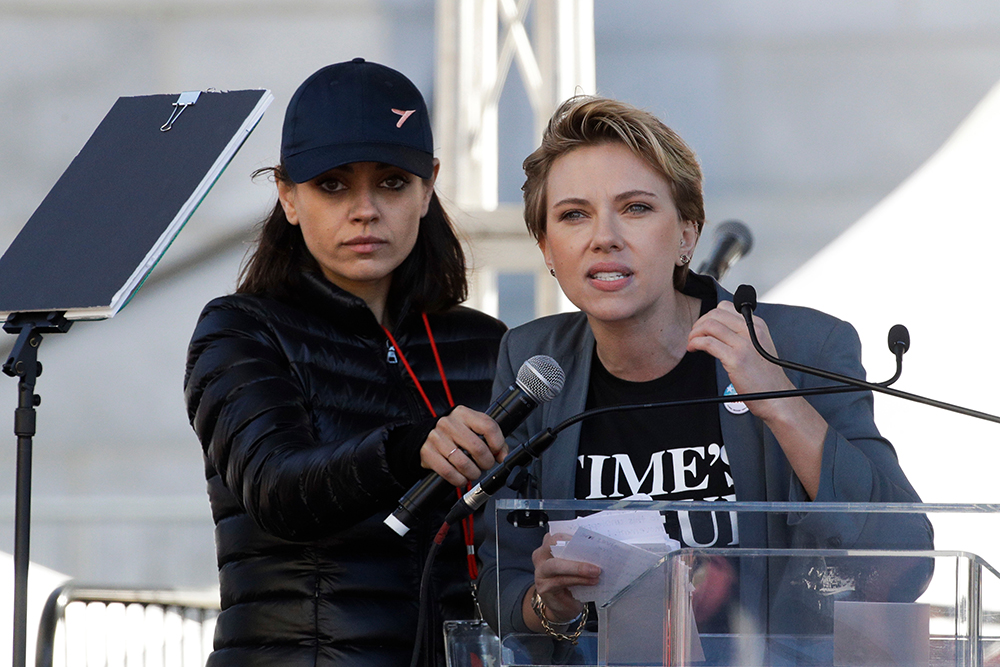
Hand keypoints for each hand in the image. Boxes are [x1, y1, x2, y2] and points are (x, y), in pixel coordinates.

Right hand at [420, 406, 505, 485]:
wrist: (426, 435)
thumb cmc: (454, 433)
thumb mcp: (473, 428)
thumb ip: (493, 439)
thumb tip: (502, 456)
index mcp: (463, 414)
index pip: (488, 427)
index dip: (497, 444)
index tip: (497, 452)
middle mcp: (449, 423)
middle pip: (478, 448)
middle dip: (486, 462)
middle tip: (485, 465)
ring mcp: (437, 438)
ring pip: (463, 463)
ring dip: (473, 473)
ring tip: (473, 472)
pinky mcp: (428, 452)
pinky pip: (448, 472)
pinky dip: (459, 479)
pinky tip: (462, 478)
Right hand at [523, 532, 599, 629]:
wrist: (563, 606)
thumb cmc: (571, 581)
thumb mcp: (574, 564)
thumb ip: (579, 555)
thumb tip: (598, 549)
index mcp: (548, 546)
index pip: (557, 535)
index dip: (571, 535)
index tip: (589, 538)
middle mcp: (541, 556)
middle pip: (552, 544)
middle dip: (573, 547)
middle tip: (594, 554)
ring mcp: (540, 572)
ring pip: (557, 565)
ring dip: (579, 568)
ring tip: (596, 572)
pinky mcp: (544, 588)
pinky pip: (561, 581)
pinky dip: (578, 580)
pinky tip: (591, 582)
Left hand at [686, 300, 794, 421]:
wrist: (777, 396)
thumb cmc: (766, 376)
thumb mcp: (759, 346)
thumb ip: (742, 334)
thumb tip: (716, 328)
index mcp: (757, 325)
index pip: (726, 307)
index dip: (709, 315)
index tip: (704, 326)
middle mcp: (751, 331)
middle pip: (715, 314)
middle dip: (699, 323)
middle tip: (694, 335)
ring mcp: (744, 344)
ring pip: (709, 325)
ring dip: (694, 333)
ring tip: (692, 343)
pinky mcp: (735, 359)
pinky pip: (707, 342)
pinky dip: (695, 343)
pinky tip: (693, 349)